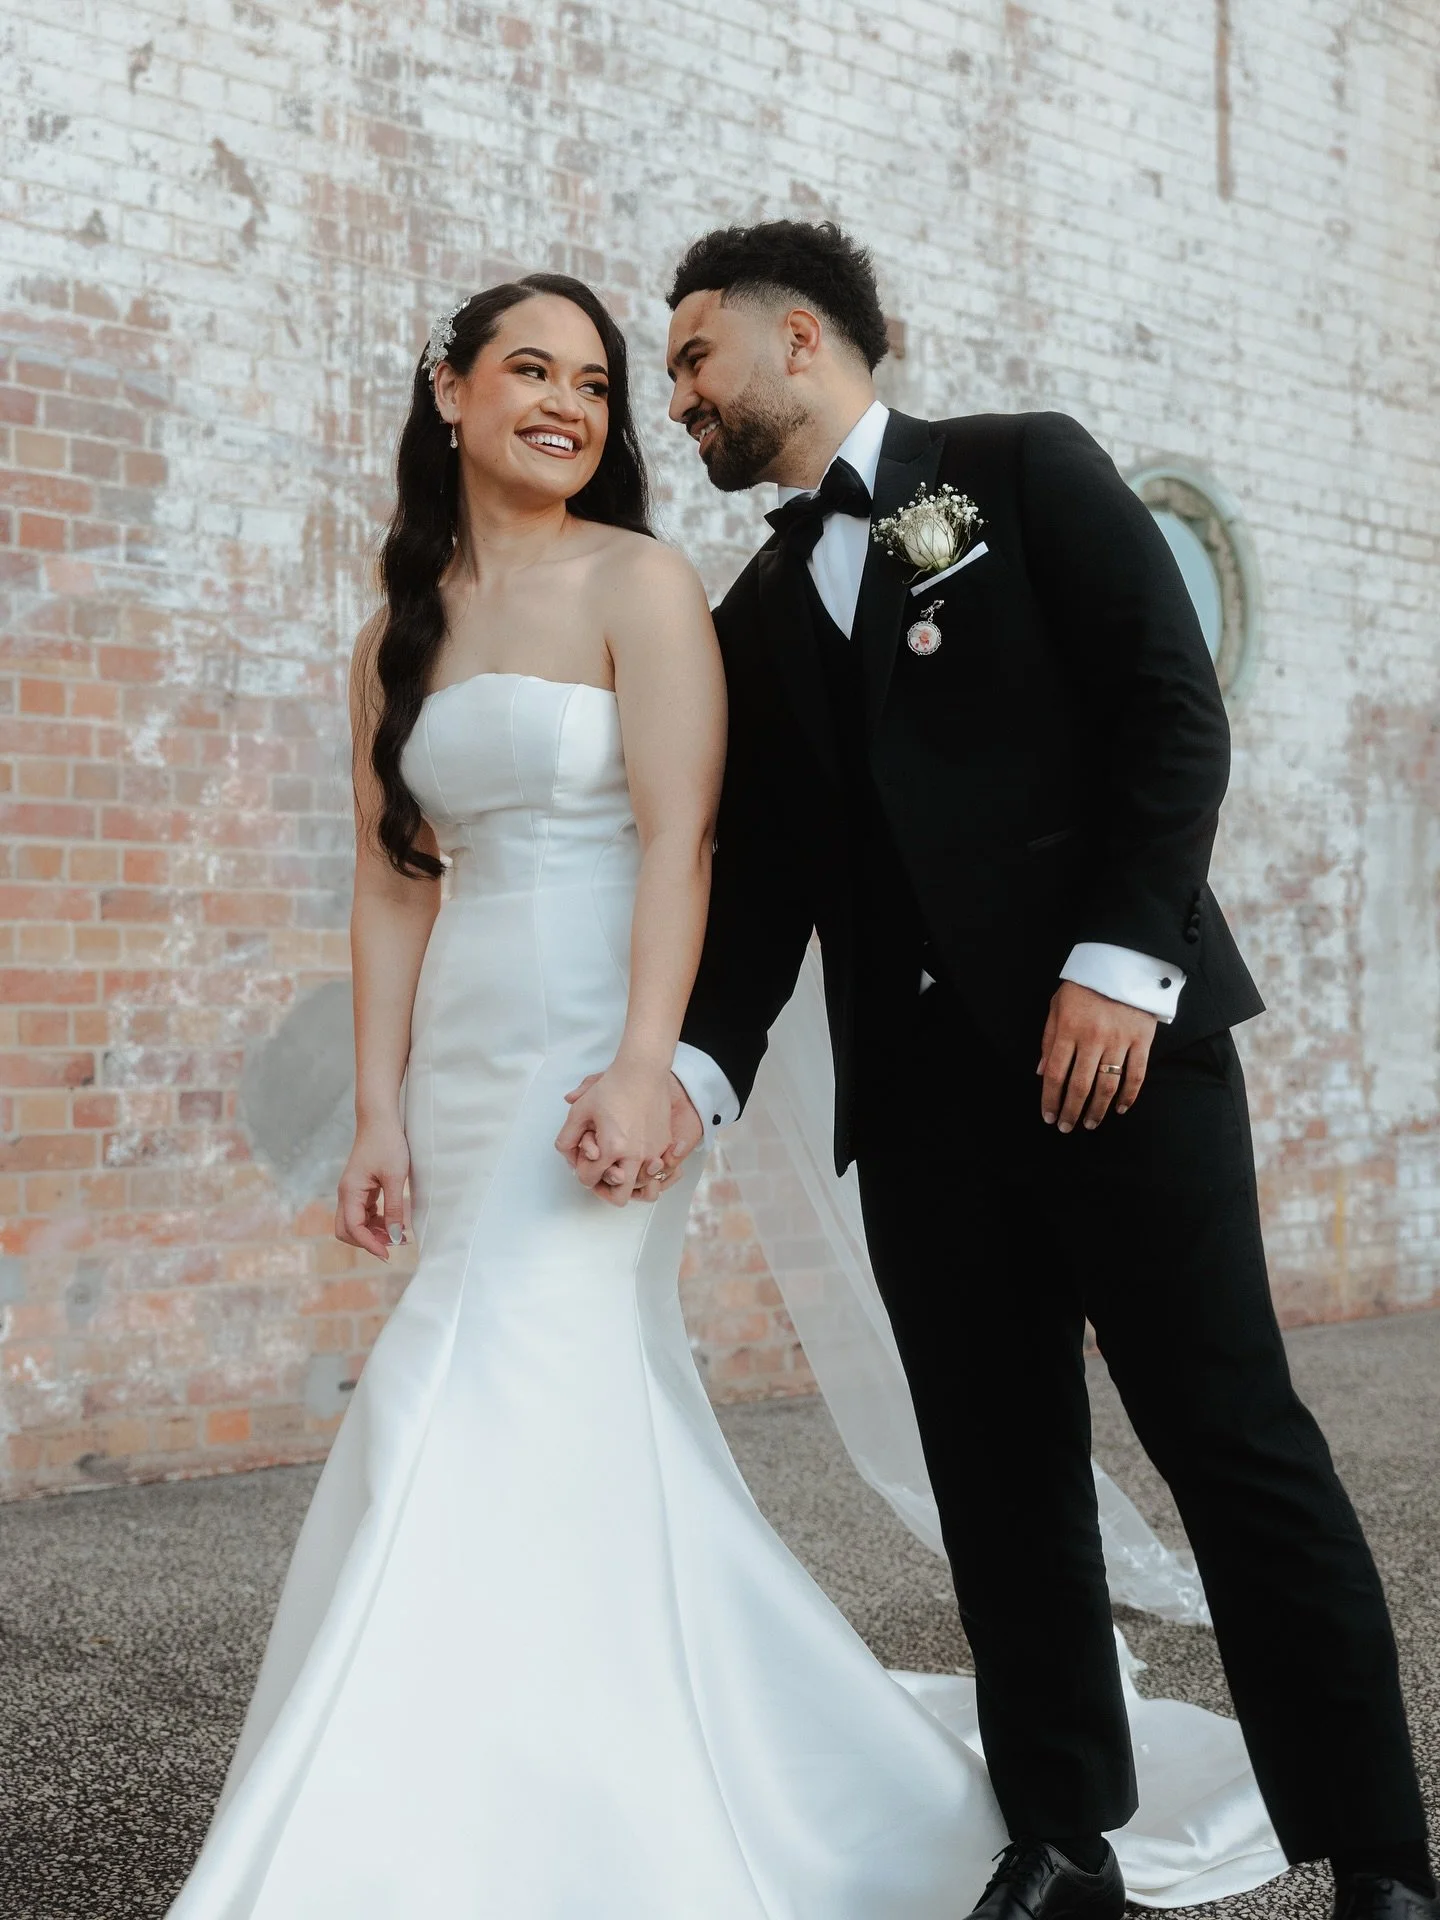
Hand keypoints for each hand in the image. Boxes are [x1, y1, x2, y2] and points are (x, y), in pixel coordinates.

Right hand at [335, 1119, 410, 1258]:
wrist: (379, 1119)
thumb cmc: (387, 1143)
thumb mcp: (395, 1177)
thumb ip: (394, 1208)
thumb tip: (394, 1236)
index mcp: (350, 1192)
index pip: (353, 1229)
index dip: (370, 1244)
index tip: (389, 1254)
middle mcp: (346, 1194)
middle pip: (346, 1230)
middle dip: (367, 1241)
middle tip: (393, 1245)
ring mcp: (352, 1191)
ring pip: (356, 1223)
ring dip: (374, 1232)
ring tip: (400, 1235)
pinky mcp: (361, 1187)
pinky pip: (363, 1212)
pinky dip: (376, 1221)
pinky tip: (394, 1221)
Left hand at [554, 1058, 672, 1207]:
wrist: (643, 1072)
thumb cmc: (612, 1088)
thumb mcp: (580, 1110)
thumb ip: (567, 1136)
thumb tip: (566, 1154)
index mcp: (611, 1148)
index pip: (590, 1179)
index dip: (583, 1174)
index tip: (584, 1163)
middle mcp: (635, 1156)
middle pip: (620, 1197)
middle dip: (607, 1191)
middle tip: (602, 1175)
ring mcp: (654, 1152)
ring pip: (643, 1188)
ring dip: (629, 1182)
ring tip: (619, 1166)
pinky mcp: (666, 1145)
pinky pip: (657, 1171)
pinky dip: (646, 1170)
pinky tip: (635, 1156)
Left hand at [1038, 981, 1155, 1132]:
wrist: (1122, 962)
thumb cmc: (1084, 986)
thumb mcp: (1057, 1006)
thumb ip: (1048, 1039)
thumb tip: (1040, 1072)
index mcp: (1068, 1029)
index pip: (1054, 1073)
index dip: (1050, 1099)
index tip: (1048, 1116)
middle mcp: (1092, 1038)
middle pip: (1079, 1085)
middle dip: (1071, 1111)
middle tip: (1066, 1127)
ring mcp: (1119, 1040)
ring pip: (1107, 1085)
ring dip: (1097, 1109)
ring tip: (1091, 1124)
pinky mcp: (1141, 1040)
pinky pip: (1136, 1075)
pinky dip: (1129, 1096)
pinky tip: (1119, 1109)